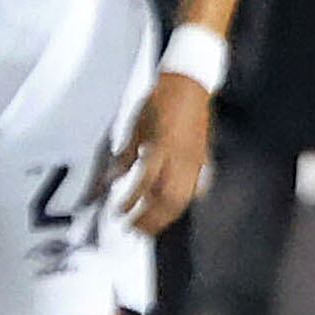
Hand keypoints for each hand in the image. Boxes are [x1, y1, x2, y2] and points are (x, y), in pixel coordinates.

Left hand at [116, 73, 214, 236]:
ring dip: (164, 218)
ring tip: (147, 227)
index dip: (132, 201)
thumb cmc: (161, 102)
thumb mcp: (136, 127)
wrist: (189, 86)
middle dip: (149, 219)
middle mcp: (181, 158)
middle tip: (132, 229)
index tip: (119, 213)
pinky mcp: (202, 162)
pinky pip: (194, 191)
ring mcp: (195, 162)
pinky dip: (180, 205)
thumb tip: (111, 180)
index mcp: (162, 146)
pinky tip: (170, 211)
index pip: (146, 181)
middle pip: (167, 199)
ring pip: (183, 199)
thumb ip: (125, 157)